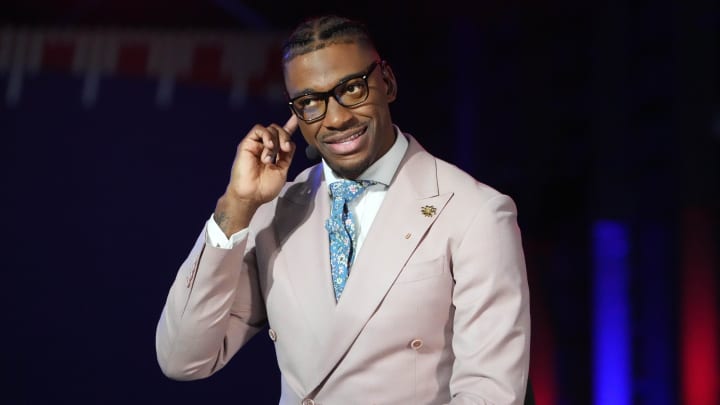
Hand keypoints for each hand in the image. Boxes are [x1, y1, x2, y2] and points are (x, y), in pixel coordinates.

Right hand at [214, 115, 298, 235]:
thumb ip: (287, 156)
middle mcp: (266, 146)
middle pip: (279, 130)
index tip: (297, 118)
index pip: (283, 136)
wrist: (251, 194)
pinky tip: (268, 148)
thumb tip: (291, 142)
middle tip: (285, 149)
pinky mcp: (248, 143)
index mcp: (276, 153)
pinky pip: (259, 129)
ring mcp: (257, 144)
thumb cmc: (265, 187)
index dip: (290, 126)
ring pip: (271, 128)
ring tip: (271, 158)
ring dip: (275, 141)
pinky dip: (267, 136)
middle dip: (285, 136)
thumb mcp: (282, 170)